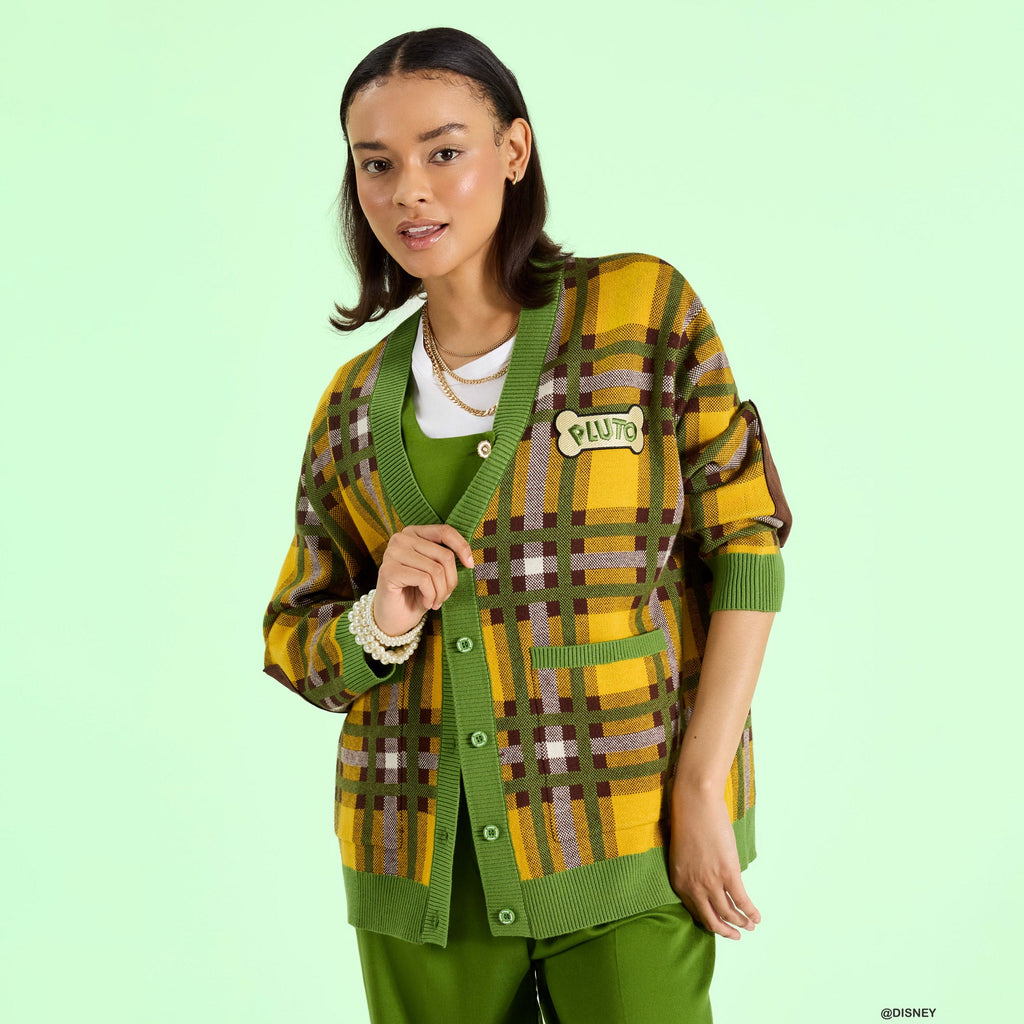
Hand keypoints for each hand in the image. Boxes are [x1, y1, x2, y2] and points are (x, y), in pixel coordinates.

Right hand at [373, 524, 474, 634]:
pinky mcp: (388, 571)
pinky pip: (424, 580)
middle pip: (444, 555)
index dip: (462, 547)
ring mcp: (392, 553)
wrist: (394, 618)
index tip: (470, 565)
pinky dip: (431, 595)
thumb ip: (446, 559)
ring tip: (436, 601)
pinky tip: (427, 603)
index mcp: (413, 533)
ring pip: (436, 569)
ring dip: (441, 592)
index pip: (444, 531)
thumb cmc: (416, 594)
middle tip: (446, 596)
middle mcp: (401, 538)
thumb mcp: (435, 572)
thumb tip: (468, 559)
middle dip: (451, 581)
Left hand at [668, 785, 760, 939]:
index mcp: (679, 882)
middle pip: (711, 920)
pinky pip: (741, 900)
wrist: (695, 803)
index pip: (695, 912)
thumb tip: (707, 882)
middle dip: (725, 931)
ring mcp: (711, 881)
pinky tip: (757, 916)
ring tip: (750, 925)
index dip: (709, 921)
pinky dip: (750, 912)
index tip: (719, 925)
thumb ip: (691, 872)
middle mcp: (693, 886)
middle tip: (736, 935)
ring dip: (741, 922)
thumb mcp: (682, 854)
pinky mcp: (728, 872)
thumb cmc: (688, 822)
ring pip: (728, 913)